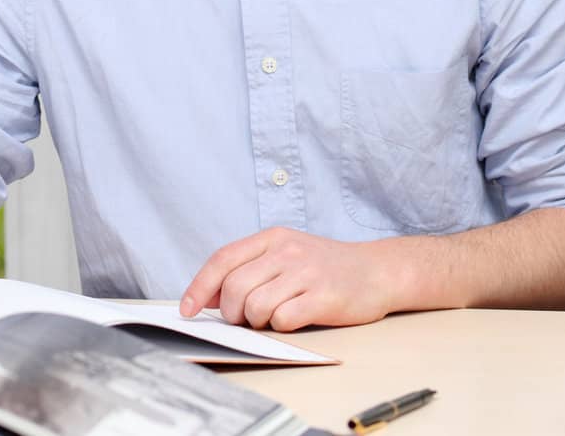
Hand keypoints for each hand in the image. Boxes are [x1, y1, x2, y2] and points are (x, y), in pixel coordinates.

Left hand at [179, 226, 400, 331]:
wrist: (378, 271)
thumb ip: (250, 269)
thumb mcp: (285, 255)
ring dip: (258, 321)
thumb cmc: (326, 267)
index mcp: (271, 238)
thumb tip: (210, 296)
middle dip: (232, 312)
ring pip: (256, 306)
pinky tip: (295, 319)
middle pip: (235, 287)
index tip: (187, 310)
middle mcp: (286, 251)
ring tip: (275, 316)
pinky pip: (283, 320)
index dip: (199, 286)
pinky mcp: (324, 297)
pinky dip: (282, 326)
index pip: (223, 259)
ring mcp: (305, 272)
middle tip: (245, 319)